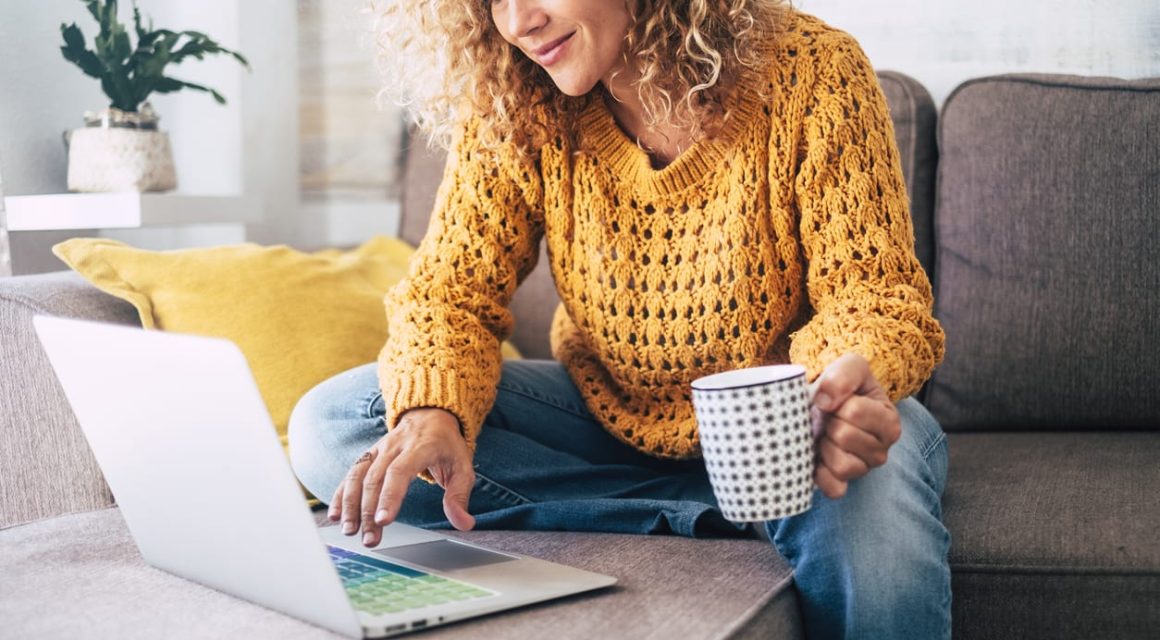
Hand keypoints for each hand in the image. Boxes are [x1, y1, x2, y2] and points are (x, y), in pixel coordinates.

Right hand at [329, 407, 476, 546]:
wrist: (430, 414)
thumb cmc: (447, 445)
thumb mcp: (462, 467)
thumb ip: (460, 496)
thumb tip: (464, 524)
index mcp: (420, 447)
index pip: (400, 472)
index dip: (390, 496)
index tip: (383, 521)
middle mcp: (395, 446)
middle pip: (376, 479)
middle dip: (369, 511)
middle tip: (370, 539)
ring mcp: (379, 449)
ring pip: (359, 475)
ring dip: (351, 504)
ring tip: (349, 531)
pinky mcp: (369, 454)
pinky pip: (351, 473)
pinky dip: (341, 493)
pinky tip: (336, 515)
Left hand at [808, 353, 900, 498]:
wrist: (824, 403)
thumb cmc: (841, 386)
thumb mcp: (850, 366)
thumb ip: (843, 374)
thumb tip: (824, 402)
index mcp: (889, 421)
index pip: (855, 412)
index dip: (836, 402)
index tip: (836, 401)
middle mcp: (882, 450)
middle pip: (844, 437)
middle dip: (828, 423)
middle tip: (828, 419)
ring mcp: (863, 469)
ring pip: (842, 465)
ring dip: (824, 447)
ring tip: (824, 435)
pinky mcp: (843, 485)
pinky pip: (834, 489)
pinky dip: (820, 475)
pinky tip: (817, 457)